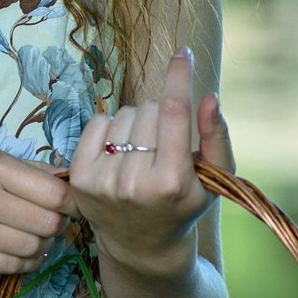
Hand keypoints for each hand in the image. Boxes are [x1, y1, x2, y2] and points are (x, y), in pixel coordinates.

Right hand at [0, 145, 73, 274]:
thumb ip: (19, 168)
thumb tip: (65, 177)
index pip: (54, 192)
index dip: (70, 203)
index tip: (68, 206)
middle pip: (48, 223)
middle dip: (56, 226)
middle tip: (48, 223)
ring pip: (34, 247)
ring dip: (41, 246)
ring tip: (31, 238)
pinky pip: (12, 266)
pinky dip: (24, 262)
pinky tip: (17, 253)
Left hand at [68, 46, 235, 279]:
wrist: (142, 245)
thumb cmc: (184, 205)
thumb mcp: (214, 179)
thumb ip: (217, 137)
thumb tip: (209, 97)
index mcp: (172, 182)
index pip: (174, 112)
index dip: (179, 76)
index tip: (183, 52)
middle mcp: (134, 183)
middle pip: (150, 109)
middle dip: (162, 112)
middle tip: (165, 139)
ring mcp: (103, 181)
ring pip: (124, 114)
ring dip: (137, 122)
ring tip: (143, 151)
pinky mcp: (80, 178)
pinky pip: (98, 121)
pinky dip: (111, 127)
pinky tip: (120, 151)